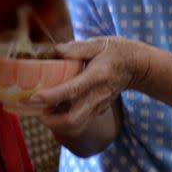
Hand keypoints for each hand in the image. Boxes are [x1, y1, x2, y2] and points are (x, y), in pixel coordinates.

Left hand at [30, 37, 148, 137]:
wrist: (137, 66)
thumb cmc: (116, 52)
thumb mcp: (98, 44)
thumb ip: (76, 48)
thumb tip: (54, 50)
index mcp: (96, 77)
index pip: (71, 91)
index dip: (51, 97)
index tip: (33, 97)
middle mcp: (97, 96)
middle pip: (72, 120)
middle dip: (50, 120)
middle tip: (35, 109)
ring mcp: (99, 106)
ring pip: (75, 127)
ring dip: (56, 125)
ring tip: (44, 111)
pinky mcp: (98, 110)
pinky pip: (80, 123)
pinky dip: (64, 122)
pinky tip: (55, 109)